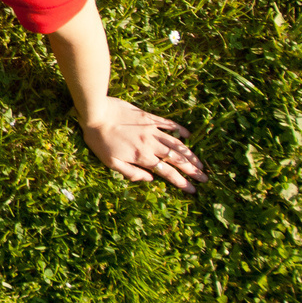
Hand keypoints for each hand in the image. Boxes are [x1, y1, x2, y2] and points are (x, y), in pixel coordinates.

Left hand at [80, 99, 205, 191]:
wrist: (96, 112)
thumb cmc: (99, 139)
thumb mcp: (110, 162)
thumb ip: (131, 172)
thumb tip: (149, 179)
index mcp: (142, 157)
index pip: (167, 173)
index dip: (182, 182)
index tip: (194, 189)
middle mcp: (151, 144)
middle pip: (176, 159)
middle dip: (192, 170)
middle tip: (205, 178)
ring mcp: (151, 130)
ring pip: (176, 144)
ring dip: (190, 154)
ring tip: (200, 162)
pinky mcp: (149, 117)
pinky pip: (168, 124)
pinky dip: (179, 130)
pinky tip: (188, 135)